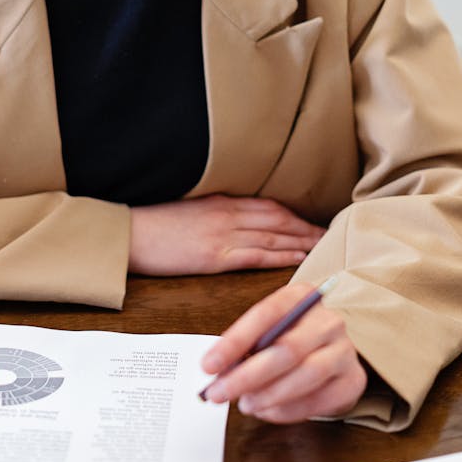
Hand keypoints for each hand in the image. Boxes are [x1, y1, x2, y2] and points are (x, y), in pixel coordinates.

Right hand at [128, 194, 324, 275]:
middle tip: (333, 235)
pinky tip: (299, 260)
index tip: (315, 221)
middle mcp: (228, 214)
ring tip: (325, 248)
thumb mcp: (191, 211)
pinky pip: (257, 256)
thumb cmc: (155, 225)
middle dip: (307, 227)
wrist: (129, 234)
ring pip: (274, 236)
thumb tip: (240, 223)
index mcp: (222, 201)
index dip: (295, 214)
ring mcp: (223, 235)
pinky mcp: (215, 256)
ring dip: (302, 242)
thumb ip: (217, 214)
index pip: (269, 206)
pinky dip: (282, 257)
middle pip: (279, 219)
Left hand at [200, 282, 366, 422]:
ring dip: (268, 395)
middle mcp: (328, 320)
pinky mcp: (353, 380)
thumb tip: (218, 371)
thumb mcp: (269, 331)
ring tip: (245, 405)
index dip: (235, 341)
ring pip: (305, 375)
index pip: (265, 314)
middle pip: (287, 348)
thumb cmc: (292, 338)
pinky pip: (318, 400)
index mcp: (301, 296)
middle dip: (248, 375)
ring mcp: (345, 350)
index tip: (209, 365)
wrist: (334, 353)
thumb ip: (247, 346)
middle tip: (220, 393)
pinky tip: (267, 411)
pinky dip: (287, 410)